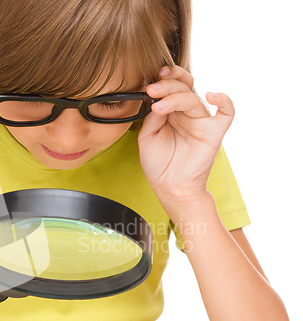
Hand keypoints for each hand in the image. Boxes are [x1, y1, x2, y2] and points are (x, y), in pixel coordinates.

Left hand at [138, 65, 234, 210]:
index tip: (150, 81)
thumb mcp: (147, 136)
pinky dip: (224, 101)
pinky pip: (226, 113)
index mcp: (172, 112)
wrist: (169, 187)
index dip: (164, 80)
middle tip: (153, 88)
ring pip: (194, 100)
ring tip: (158, 106)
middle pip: (183, 88)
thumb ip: (153, 116)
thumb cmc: (158, 164)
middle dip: (168, 84)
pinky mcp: (214, 133)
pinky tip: (212, 95)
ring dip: (175, 98)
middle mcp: (187, 114)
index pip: (172, 87)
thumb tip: (157, 97)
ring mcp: (201, 122)